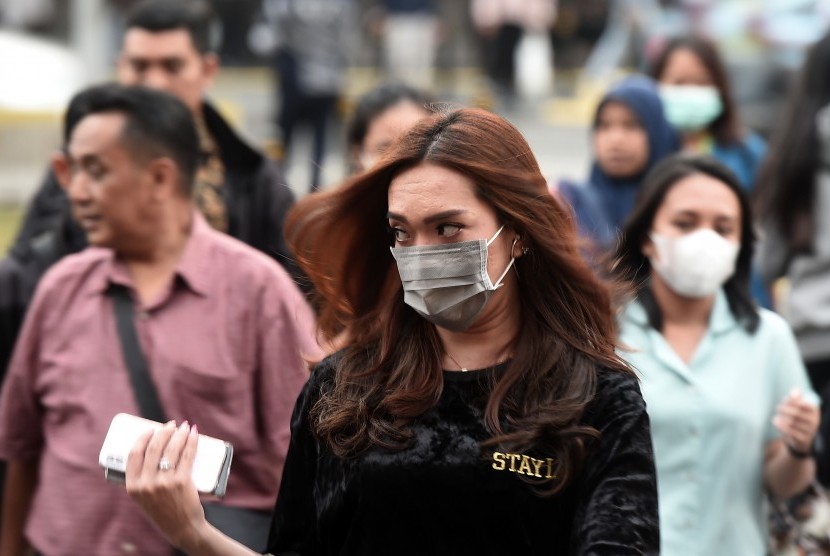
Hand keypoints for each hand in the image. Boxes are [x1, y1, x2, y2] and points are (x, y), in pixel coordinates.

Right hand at [125, 421, 205, 548]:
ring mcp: (164, 482)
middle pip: (154, 448)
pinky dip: (192, 442)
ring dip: (179, 434)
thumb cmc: (164, 511)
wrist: (182, 528)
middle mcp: (146, 484)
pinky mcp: (182, 481)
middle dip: (164, 431)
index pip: (133, 455)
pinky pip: (187, 455)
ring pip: (171, 449)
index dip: (143, 438)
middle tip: (172, 425)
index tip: (151, 429)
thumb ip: (143, 479)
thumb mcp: (144, 498)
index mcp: (132, 487)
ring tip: (185, 427)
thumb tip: (152, 449)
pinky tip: (194, 435)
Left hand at [772, 388, 819, 454]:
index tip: (784, 401)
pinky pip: (791, 432)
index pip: (803, 404)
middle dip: (784, 409)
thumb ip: (796, 397)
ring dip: (782, 419)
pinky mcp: (803, 439)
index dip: (792, 401)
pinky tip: (776, 422)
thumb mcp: (798, 406)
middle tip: (777, 408)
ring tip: (776, 418)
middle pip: (797, 413)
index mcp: (814, 410)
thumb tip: (795, 390)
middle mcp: (814, 421)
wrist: (801, 438)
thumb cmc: (798, 417)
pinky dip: (782, 427)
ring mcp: (810, 431)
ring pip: (793, 423)